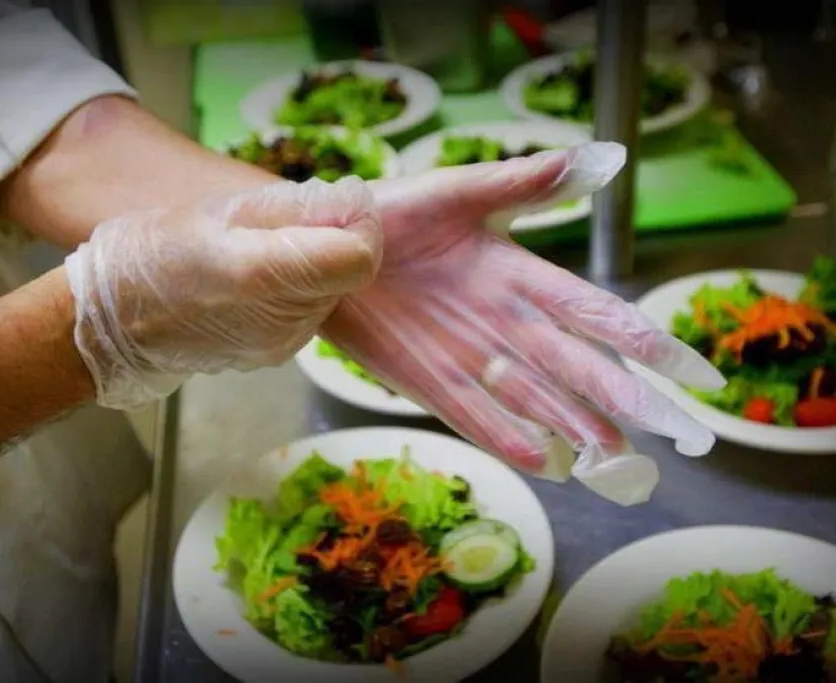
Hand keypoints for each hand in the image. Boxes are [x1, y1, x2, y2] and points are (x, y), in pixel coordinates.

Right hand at [66, 177, 381, 408]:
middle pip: (348, 274)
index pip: (358, 257)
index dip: (361, 226)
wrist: (113, 324)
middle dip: (333, 241)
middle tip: (287, 222)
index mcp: (261, 274)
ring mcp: (282, 346)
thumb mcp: (218, 210)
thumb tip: (351, 205)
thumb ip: (292, 208)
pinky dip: (296, 290)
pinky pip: (308, 313)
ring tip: (262, 250)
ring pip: (330, 294)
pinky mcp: (276, 357)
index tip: (341, 206)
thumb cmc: (152, 252)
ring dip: (313, 265)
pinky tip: (255, 281)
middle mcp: (282, 320)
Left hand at [324, 143, 725, 505]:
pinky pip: (474, 414)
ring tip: (620, 460)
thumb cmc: (394, 213)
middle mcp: (505, 323)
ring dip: (578, 428)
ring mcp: (469, 355)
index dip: (646, 342)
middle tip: (681, 437)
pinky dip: (508, 438)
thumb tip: (600, 159)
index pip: (596, 312)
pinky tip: (546, 462)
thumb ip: (522, 183)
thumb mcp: (459, 192)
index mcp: (520, 275)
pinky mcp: (427, 379)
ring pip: (536, 399)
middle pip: (579, 368)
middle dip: (629, 400)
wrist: (328, 246)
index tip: (695, 375)